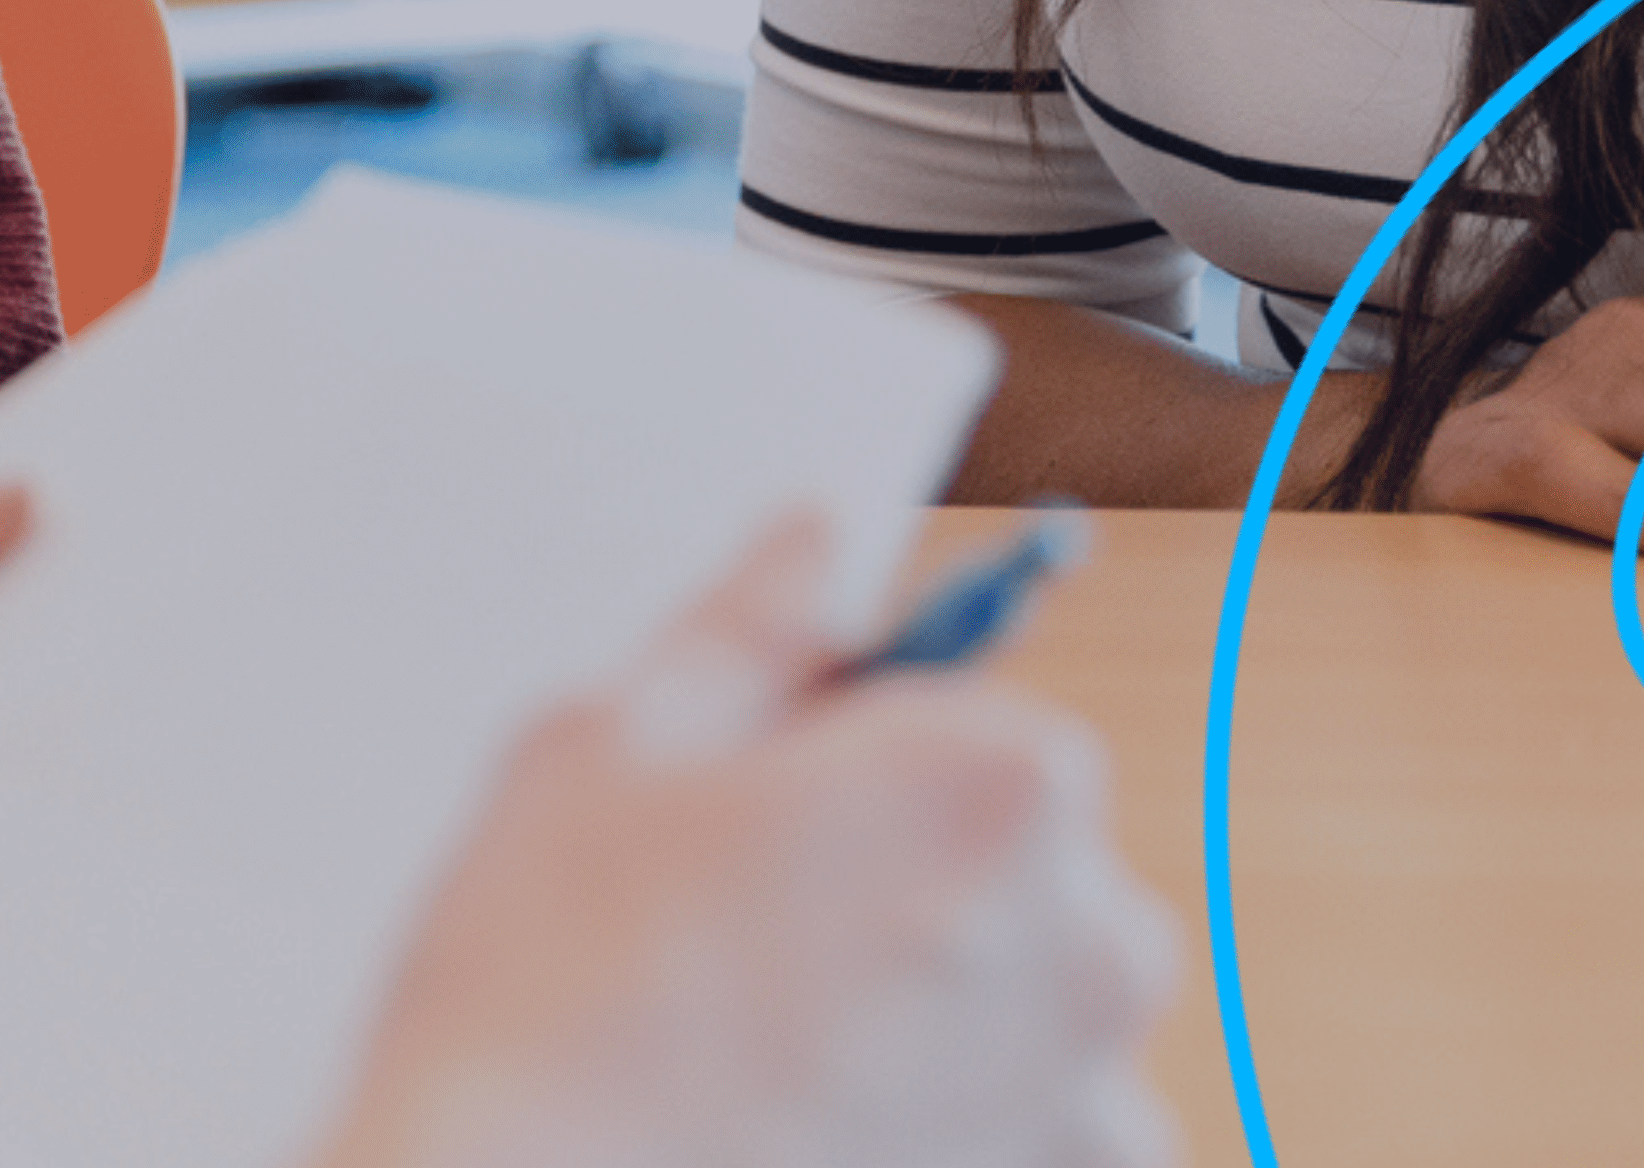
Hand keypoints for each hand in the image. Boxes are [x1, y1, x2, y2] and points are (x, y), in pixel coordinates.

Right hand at [311, 517, 1175, 1167]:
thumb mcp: (606, 746)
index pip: (961, 710)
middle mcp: (1095, 934)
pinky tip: (812, 1126)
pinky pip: (1028, 1129)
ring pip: (1017, 1005)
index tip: (743, 819)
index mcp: (998, 781)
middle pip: (1009, 859)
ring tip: (761, 1058)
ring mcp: (1094, 1094)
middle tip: (729, 942)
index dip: (837, 754)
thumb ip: (750, 626)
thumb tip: (820, 535)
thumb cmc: (548, 1000)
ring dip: (927, 1016)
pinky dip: (947, 1128)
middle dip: (898, 880)